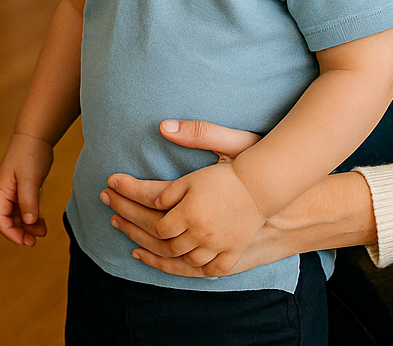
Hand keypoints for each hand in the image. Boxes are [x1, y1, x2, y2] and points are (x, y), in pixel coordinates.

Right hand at [0, 133, 54, 246]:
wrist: (36, 135)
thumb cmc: (30, 153)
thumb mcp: (30, 178)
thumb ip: (28, 200)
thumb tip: (28, 222)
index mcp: (1, 189)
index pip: (0, 218)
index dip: (11, 233)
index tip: (26, 242)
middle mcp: (5, 192)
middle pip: (8, 219)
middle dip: (20, 232)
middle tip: (35, 241)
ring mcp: (14, 190)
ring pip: (18, 215)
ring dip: (28, 226)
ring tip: (43, 231)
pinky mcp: (23, 188)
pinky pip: (25, 208)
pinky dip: (32, 217)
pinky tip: (42, 221)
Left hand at [101, 119, 375, 277]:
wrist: (287, 192)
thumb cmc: (256, 163)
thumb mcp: (230, 142)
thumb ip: (198, 134)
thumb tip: (163, 126)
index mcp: (197, 197)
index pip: (150, 198)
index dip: (127, 190)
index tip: (109, 181)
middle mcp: (200, 226)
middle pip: (151, 226)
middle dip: (125, 211)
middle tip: (104, 201)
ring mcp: (212, 246)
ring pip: (166, 249)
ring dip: (138, 237)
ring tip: (118, 224)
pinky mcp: (224, 259)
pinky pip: (188, 267)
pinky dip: (163, 263)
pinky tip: (145, 254)